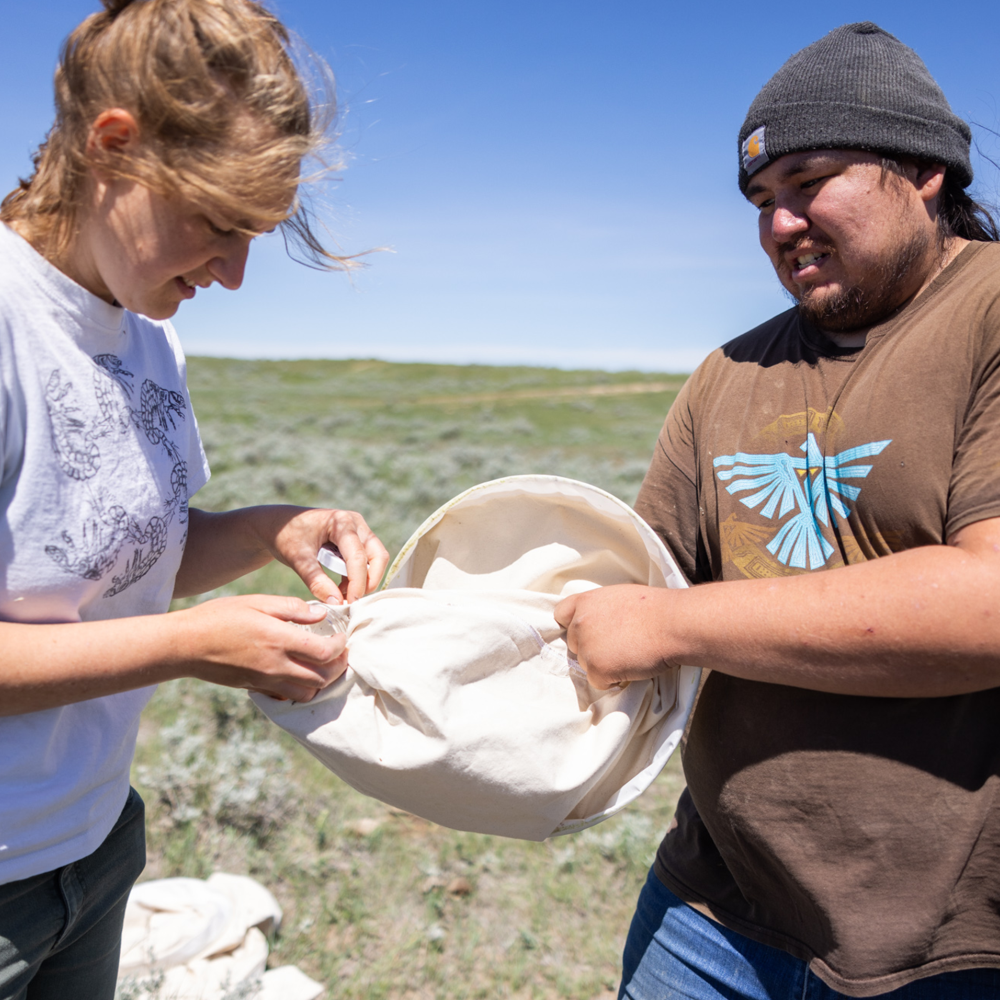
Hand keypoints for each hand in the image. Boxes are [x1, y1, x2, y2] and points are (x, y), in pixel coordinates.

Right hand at [176, 594, 348, 701]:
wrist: (186, 645)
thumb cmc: (220, 617)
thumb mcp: (258, 602)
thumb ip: (292, 609)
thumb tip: (322, 614)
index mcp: (278, 640)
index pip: (323, 652)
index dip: (339, 646)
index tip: (341, 636)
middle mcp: (275, 666)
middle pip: (321, 678)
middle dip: (337, 666)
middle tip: (339, 652)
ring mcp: (265, 681)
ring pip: (307, 693)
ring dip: (321, 681)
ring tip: (322, 664)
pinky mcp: (255, 689)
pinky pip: (287, 697)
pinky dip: (300, 690)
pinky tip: (299, 673)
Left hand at [259, 506, 389, 603]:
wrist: (279, 525)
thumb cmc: (286, 536)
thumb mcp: (297, 559)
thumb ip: (316, 581)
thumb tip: (336, 603)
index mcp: (341, 522)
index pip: (357, 556)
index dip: (357, 582)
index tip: (350, 604)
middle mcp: (355, 524)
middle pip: (377, 556)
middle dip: (369, 581)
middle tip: (353, 600)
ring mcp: (358, 531)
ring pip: (376, 559)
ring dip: (364, 579)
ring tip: (343, 595)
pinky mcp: (356, 540)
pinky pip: (367, 561)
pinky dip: (358, 577)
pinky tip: (341, 588)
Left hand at [554, 585, 679, 689]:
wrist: (672, 624)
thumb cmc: (655, 608)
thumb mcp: (619, 597)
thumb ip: (600, 610)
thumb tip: (599, 624)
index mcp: (585, 601)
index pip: (561, 614)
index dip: (573, 625)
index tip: (587, 632)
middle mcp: (579, 623)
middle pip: (573, 643)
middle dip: (591, 647)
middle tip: (618, 646)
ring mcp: (586, 647)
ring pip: (585, 664)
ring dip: (603, 665)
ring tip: (629, 654)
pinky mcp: (596, 668)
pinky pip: (598, 682)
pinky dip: (613, 680)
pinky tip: (631, 666)